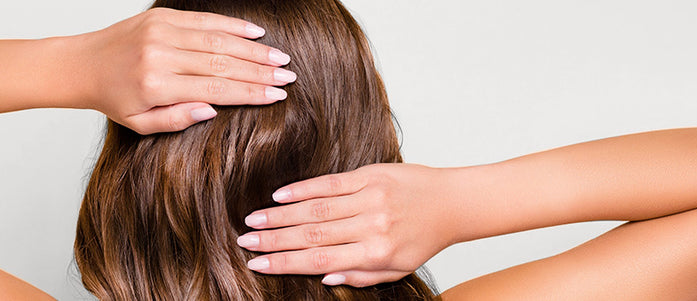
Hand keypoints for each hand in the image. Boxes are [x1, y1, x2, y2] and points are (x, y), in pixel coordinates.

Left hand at [66, 7, 295, 133]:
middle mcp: (160, 55)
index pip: (216, 88)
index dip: (250, 92)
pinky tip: (255, 33)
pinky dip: (232, 25)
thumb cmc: (113, 98)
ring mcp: (161, 32)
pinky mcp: (161, 16)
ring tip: (279, 58)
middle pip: (223, 62)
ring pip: (218, 39)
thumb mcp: (141, 124)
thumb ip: (178, 119)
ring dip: (253, 49)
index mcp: (157, 86)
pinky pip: (203, 20)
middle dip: (260, 71)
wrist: (81, 65)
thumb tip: (214, 110)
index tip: (277, 95)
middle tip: (288, 76)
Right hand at [236, 163, 459, 286]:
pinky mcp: (371, 176)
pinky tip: (280, 196)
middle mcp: (370, 228)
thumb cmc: (423, 238)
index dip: (284, 262)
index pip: (319, 260)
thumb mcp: (396, 269)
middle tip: (245, 241)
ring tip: (254, 219)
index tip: (257, 264)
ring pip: (316, 209)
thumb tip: (323, 276)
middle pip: (311, 235)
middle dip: (273, 239)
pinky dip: (303, 190)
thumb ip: (360, 276)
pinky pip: (331, 183)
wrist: (452, 202)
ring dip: (281, 216)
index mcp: (374, 255)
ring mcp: (369, 199)